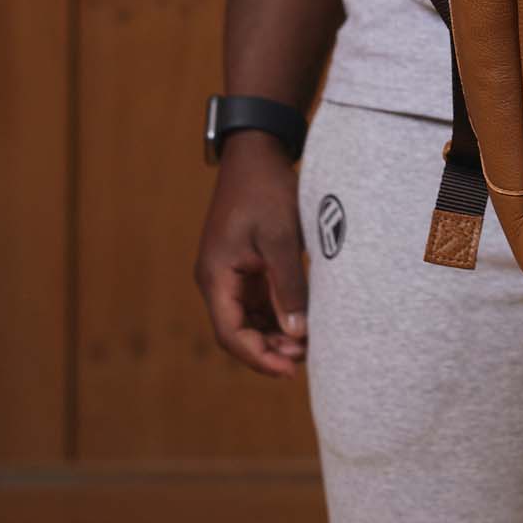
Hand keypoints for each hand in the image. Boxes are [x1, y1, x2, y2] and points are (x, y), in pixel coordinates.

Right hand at [194, 134, 309, 378]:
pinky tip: (301, 322)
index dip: (259, 357)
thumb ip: (288, 285)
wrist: (256, 153)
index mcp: (215, 276)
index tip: (289, 370)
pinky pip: (257, 302)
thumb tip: (297, 332)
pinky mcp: (245, 266)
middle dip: (269, 349)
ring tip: (307, 345)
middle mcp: (217, 280)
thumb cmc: (265, 191)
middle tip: (305, 359)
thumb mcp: (280, 238)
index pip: (231, 333)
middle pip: (238, 332)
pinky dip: (276, 315)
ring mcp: (230, 274)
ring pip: (248, 320)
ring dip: (274, 335)